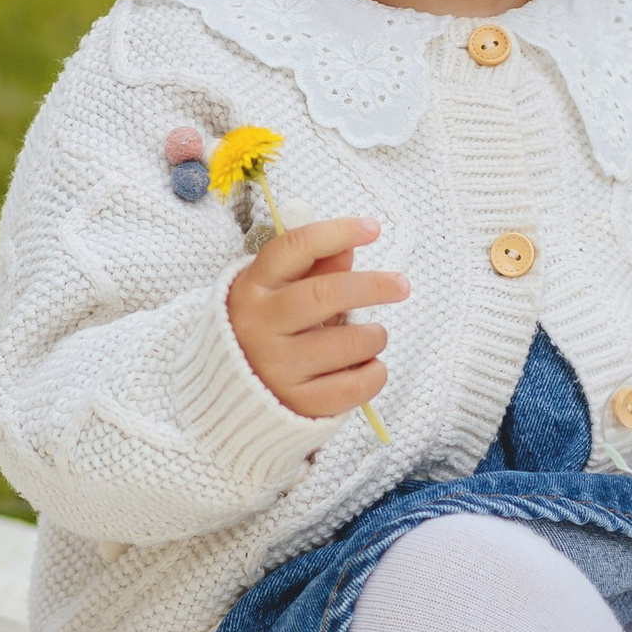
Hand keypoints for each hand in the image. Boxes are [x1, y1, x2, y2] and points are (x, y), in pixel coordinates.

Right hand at [227, 216, 406, 422]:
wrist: (230, 395)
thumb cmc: (266, 330)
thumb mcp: (277, 291)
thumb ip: (314, 267)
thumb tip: (351, 244)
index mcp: (253, 288)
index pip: (296, 248)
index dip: (337, 232)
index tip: (372, 228)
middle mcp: (259, 326)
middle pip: (326, 295)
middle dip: (373, 286)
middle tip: (401, 285)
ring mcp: (277, 369)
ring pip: (348, 343)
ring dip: (375, 336)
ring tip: (374, 337)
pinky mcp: (297, 404)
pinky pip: (353, 388)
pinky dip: (374, 374)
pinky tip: (370, 366)